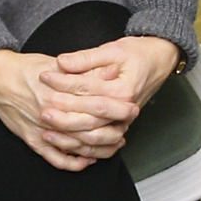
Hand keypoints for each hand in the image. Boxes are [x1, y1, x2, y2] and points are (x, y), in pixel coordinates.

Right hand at [0, 50, 124, 170]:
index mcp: (60, 93)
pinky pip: (56, 158)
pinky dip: (73, 163)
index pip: (97, 105)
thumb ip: (84, 71)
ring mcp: (42, 130)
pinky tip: (87, 160)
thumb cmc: (26, 68)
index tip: (132, 108)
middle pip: (91, 128)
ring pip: (77, 147)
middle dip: (114, 129)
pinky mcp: (32, 140)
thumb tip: (110, 72)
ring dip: (99, 148)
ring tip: (114, 144)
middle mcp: (53, 114)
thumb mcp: (58, 64)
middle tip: (127, 127)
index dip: (117, 109)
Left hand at [42, 35, 181, 159]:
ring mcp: (122, 122)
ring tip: (47, 132)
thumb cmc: (137, 54)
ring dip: (69, 138)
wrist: (159, 62)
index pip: (86, 89)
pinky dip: (82, 151)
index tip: (44, 76)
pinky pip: (100, 148)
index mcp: (122, 90)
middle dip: (63, 117)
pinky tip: (65, 146)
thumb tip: (62, 62)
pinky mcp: (119, 129)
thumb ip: (86, 58)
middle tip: (42, 109)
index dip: (63, 83)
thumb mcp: (113, 49)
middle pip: (89, 119)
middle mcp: (124, 110)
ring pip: (93, 138)